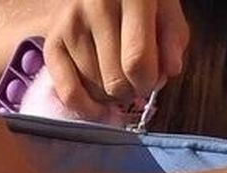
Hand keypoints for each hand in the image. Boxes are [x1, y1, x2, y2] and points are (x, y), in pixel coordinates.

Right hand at [43, 0, 188, 113]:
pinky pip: (68, 93)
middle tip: (134, 80)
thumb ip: (174, 39)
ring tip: (116, 76)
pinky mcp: (52, 43)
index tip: (151, 81)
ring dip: (110, 95)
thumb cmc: (136, 4)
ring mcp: (71, 24)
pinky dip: (87, 108)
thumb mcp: (166, 10)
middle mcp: (96, 5)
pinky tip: (99, 107)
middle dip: (131, 90)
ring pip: (95, 89)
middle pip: (115, 80)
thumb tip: (168, 71)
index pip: (137, 59)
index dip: (148, 82)